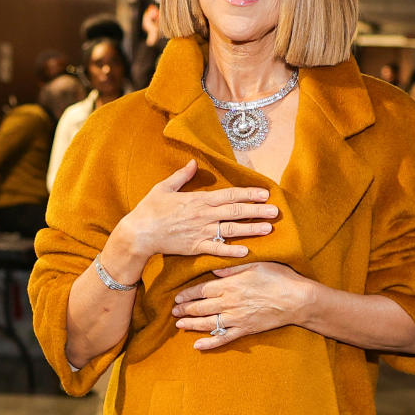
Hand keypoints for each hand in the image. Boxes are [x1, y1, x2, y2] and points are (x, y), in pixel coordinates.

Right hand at [115, 159, 277, 265]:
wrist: (138, 233)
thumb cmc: (149, 210)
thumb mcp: (163, 187)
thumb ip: (181, 176)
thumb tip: (192, 163)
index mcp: (198, 200)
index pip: (229, 195)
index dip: (248, 194)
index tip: (265, 193)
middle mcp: (203, 215)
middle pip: (235, 211)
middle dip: (257, 210)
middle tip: (276, 211)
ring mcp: (200, 232)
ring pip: (231, 230)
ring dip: (251, 229)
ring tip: (268, 229)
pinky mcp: (194, 247)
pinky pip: (216, 250)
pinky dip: (231, 251)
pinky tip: (247, 252)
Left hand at [173, 261, 311, 349]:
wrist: (297, 299)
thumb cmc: (278, 278)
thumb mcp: (254, 265)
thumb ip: (231, 269)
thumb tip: (213, 271)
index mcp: (230, 285)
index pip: (201, 290)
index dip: (187, 294)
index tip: (178, 297)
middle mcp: (229, 303)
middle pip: (200, 308)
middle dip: (185, 310)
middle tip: (174, 311)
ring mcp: (236, 318)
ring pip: (207, 324)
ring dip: (191, 325)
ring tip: (179, 324)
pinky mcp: (244, 330)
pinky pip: (223, 339)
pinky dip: (209, 344)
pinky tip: (197, 346)